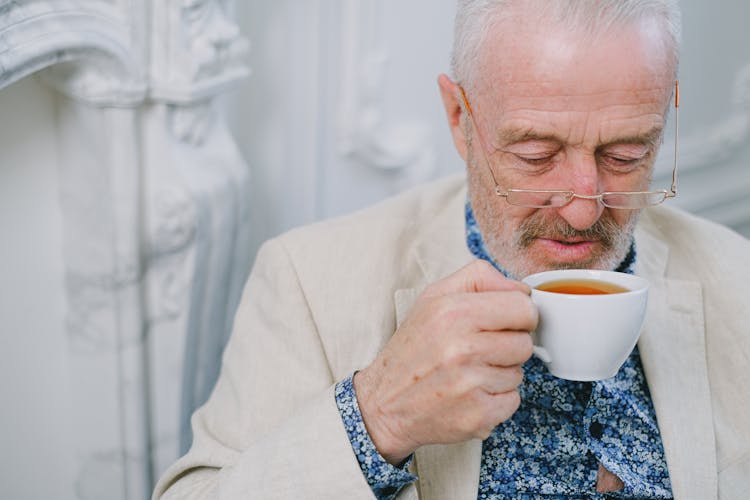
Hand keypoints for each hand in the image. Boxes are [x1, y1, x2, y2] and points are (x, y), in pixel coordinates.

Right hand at [354, 260, 536, 463]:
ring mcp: (471, 385)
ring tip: (468, 373)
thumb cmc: (412, 350)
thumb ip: (478, 279)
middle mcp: (462, 348)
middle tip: (478, 350)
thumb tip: (522, 289)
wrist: (384, 405)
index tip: (503, 322)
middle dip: (508, 346)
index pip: (523, 307)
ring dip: (500, 373)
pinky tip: (469, 395)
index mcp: (453, 312)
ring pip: (519, 373)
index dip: (518, 314)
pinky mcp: (478, 416)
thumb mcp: (433, 298)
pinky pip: (512, 401)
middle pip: (524, 342)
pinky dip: (496, 399)